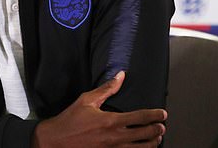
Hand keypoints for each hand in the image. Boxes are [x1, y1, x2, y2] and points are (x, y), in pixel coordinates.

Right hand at [31, 72, 166, 147]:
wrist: (55, 141)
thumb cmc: (69, 121)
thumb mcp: (87, 100)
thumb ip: (106, 89)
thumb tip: (120, 76)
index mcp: (111, 121)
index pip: (140, 117)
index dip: (155, 116)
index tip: (163, 114)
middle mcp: (114, 138)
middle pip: (145, 135)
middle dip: (157, 130)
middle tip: (162, 127)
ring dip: (152, 144)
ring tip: (157, 139)